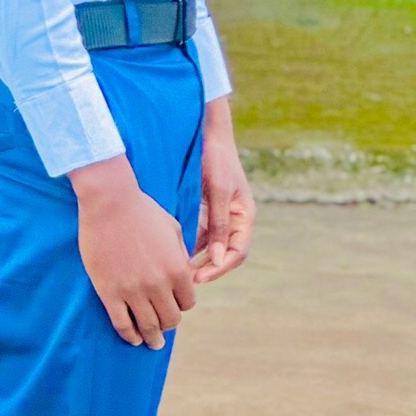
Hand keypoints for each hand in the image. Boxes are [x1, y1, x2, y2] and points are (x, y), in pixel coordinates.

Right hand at [69, 155, 195, 348]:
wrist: (109, 202)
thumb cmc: (143, 211)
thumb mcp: (173, 229)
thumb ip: (181, 254)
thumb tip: (184, 273)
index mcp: (177, 269)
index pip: (187, 302)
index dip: (182, 304)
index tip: (174, 303)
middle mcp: (158, 284)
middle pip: (170, 320)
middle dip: (168, 323)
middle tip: (163, 324)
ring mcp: (133, 291)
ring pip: (149, 327)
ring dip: (153, 338)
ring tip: (152, 342)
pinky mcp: (110, 293)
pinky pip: (122, 324)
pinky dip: (130, 336)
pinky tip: (134, 339)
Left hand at [192, 96, 254, 284]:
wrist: (205, 135)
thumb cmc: (216, 159)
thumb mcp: (217, 192)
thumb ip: (218, 225)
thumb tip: (218, 260)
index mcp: (244, 216)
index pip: (237, 253)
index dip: (220, 268)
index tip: (199, 277)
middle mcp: (234, 220)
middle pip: (224, 254)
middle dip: (207, 268)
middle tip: (185, 280)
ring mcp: (219, 216)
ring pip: (209, 246)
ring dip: (195, 258)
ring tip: (175, 268)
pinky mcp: (204, 211)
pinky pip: (197, 234)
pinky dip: (187, 243)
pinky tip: (171, 249)